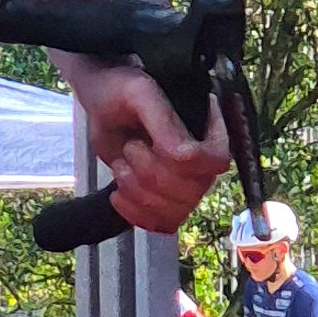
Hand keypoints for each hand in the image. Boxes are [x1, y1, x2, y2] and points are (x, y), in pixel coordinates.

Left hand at [75, 61, 226, 235]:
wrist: (100, 105)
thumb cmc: (122, 91)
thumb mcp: (140, 95)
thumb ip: (164, 122)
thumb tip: (185, 156)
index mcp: (204, 132)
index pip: (216, 160)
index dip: (188, 161)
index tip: (153, 142)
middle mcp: (200, 164)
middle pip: (190, 191)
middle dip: (149, 172)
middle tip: (130, 146)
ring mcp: (181, 187)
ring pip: (173, 211)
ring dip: (138, 192)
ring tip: (122, 165)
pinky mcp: (160, 203)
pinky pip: (158, 225)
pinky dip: (133, 213)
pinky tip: (117, 193)